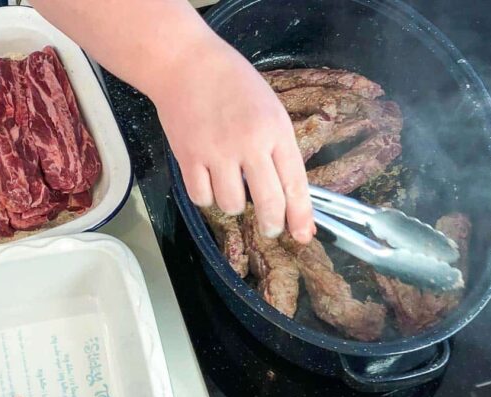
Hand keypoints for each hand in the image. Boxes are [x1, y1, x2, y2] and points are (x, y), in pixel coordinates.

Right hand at [152, 38, 314, 242]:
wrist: (186, 65)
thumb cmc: (233, 84)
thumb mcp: (269, 109)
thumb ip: (278, 148)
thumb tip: (287, 191)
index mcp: (276, 129)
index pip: (295, 182)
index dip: (301, 215)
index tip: (304, 235)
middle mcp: (249, 144)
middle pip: (268, 202)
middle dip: (272, 224)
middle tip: (270, 229)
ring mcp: (217, 152)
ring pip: (232, 205)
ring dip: (234, 204)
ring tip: (230, 188)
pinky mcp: (188, 158)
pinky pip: (202, 198)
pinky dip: (207, 197)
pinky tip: (208, 182)